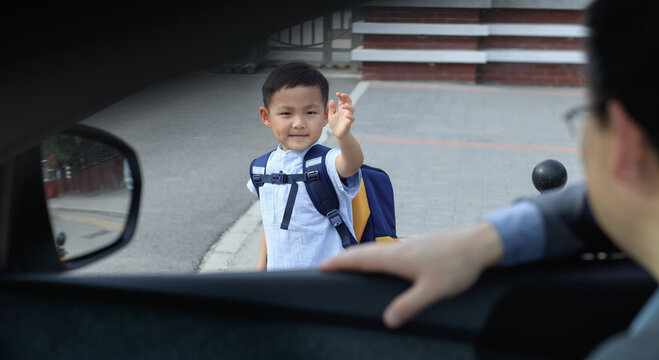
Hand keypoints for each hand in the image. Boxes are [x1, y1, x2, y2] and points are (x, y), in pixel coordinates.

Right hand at [321, 222, 502, 327]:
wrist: (478, 243)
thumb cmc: (457, 264)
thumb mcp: (432, 290)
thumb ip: (408, 306)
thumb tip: (388, 320)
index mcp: (397, 257)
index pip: (360, 259)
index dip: (339, 263)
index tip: (322, 266)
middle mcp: (399, 248)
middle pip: (363, 252)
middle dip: (344, 259)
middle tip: (328, 265)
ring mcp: (408, 245)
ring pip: (376, 249)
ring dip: (359, 256)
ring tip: (349, 263)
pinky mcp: (418, 245)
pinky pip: (388, 250)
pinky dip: (375, 255)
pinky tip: (382, 262)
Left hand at [328, 92, 354, 138]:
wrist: (337, 133)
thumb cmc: (335, 123)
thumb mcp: (330, 115)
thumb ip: (331, 108)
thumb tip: (332, 100)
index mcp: (341, 108)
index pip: (343, 99)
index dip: (341, 95)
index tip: (337, 93)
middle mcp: (345, 110)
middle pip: (349, 101)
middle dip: (346, 97)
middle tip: (342, 95)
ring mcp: (348, 116)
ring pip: (352, 109)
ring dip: (348, 106)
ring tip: (342, 106)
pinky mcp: (349, 122)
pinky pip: (352, 118)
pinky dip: (350, 116)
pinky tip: (347, 116)